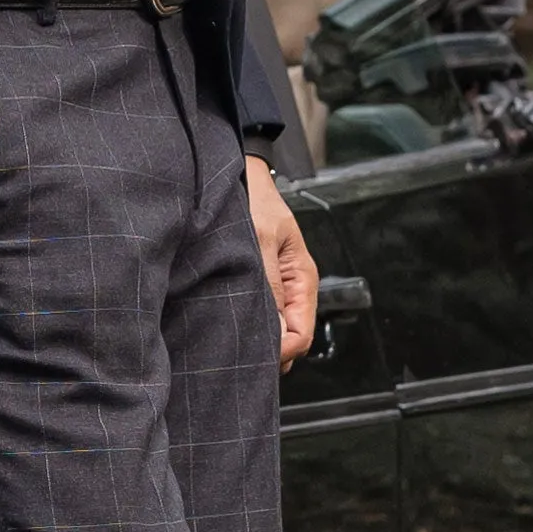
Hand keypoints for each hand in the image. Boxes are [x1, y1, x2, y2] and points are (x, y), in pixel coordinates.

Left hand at [246, 153, 318, 368]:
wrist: (241, 178)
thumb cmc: (255, 201)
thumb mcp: (261, 241)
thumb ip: (270, 286)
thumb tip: (276, 331)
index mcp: (302, 279)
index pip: (301, 336)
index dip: (281, 351)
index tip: (255, 353)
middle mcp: (292, 288)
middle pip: (290, 339)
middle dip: (269, 351)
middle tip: (237, 353)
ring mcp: (277, 288)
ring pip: (275, 330)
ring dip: (259, 338)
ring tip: (230, 339)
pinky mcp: (261, 284)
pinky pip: (262, 315)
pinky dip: (249, 323)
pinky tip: (229, 324)